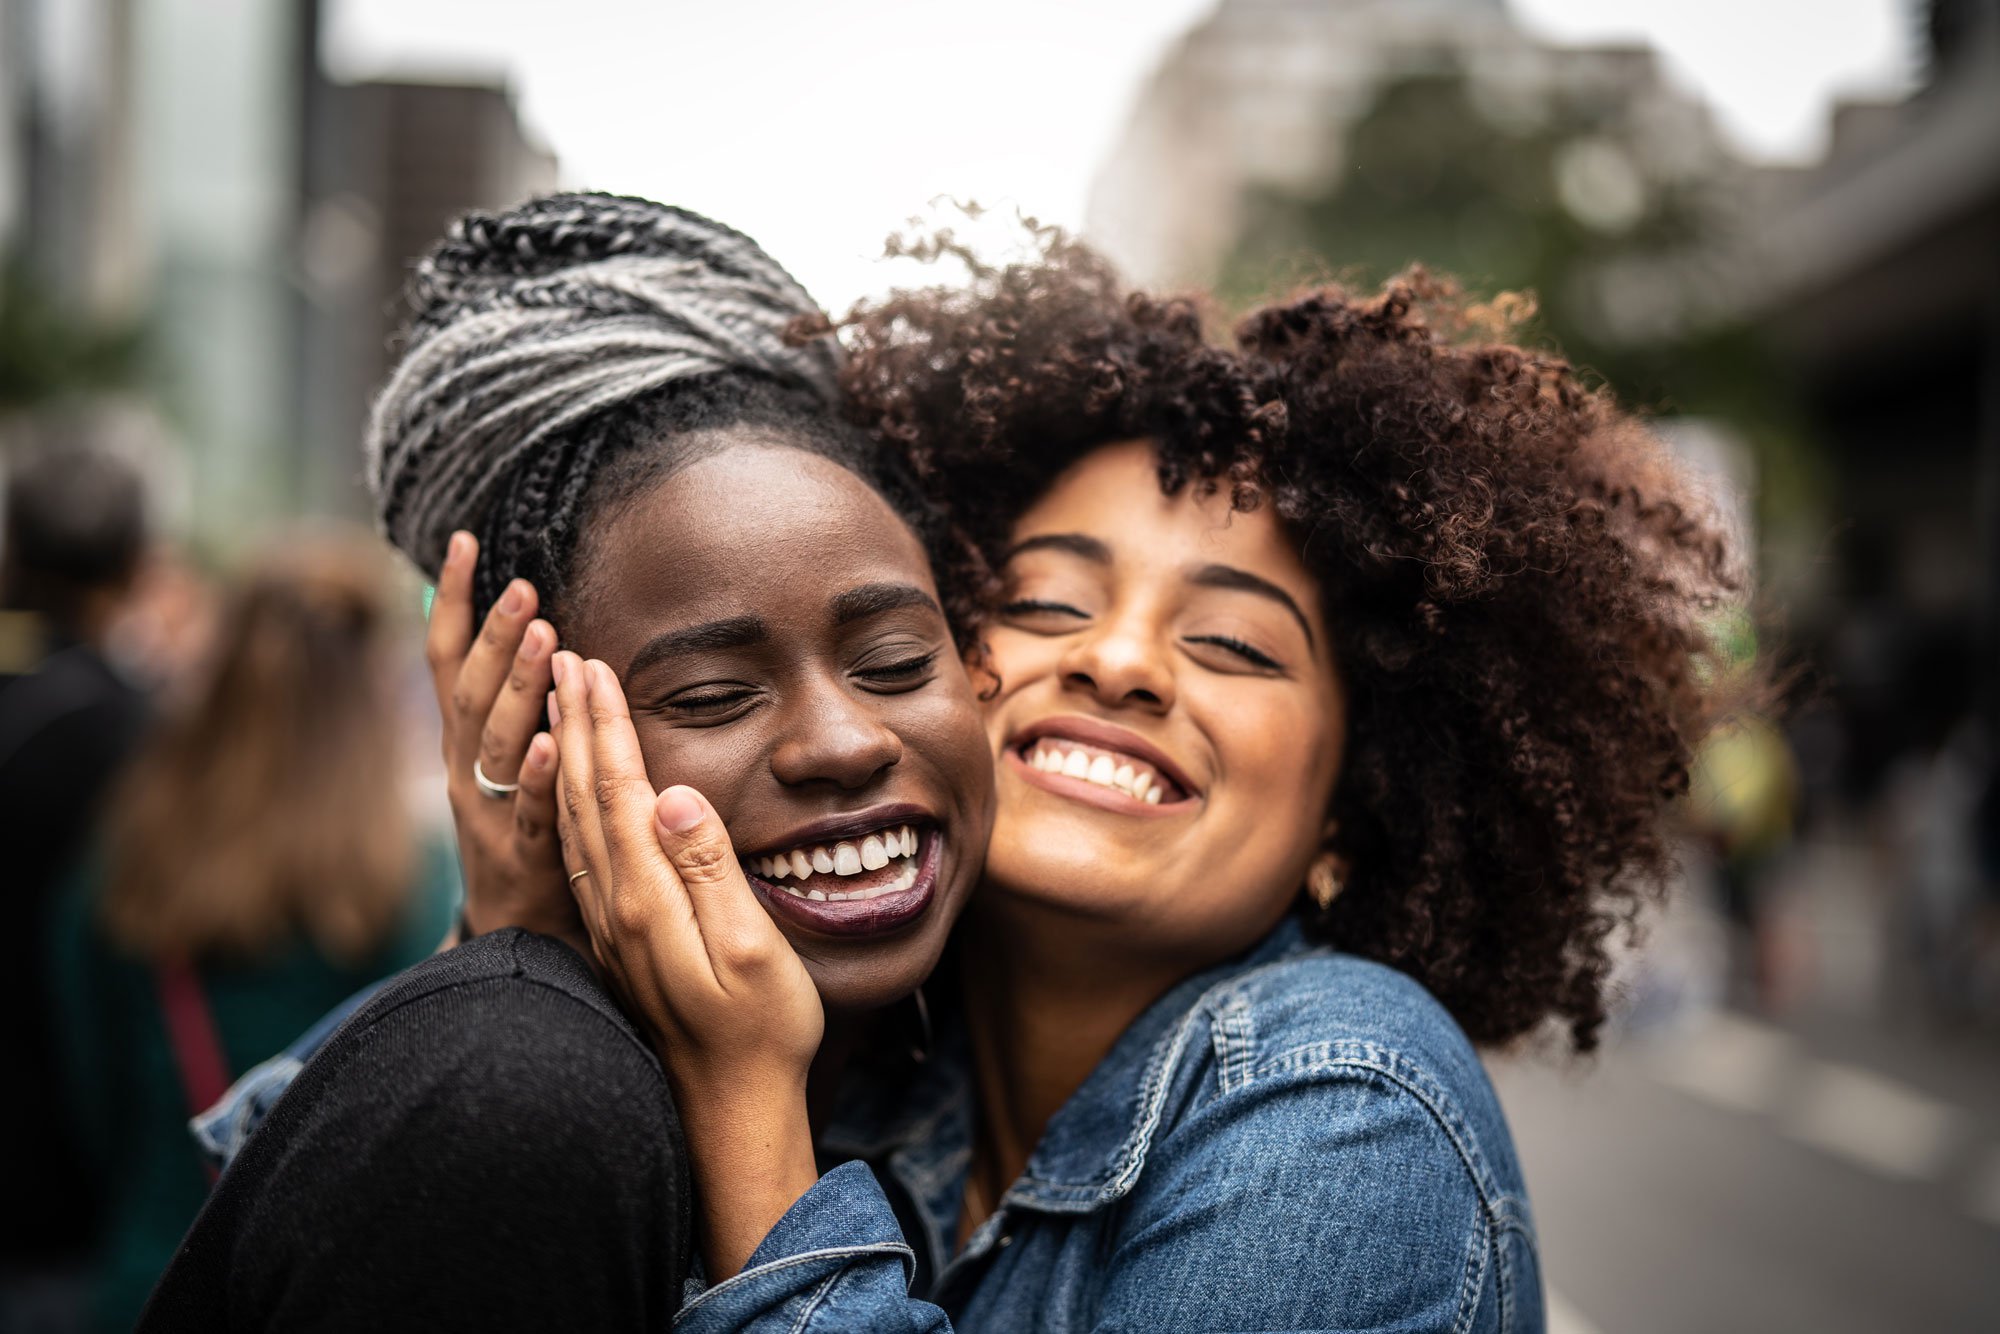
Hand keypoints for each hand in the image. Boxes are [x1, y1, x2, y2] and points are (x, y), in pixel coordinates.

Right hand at [427, 532, 578, 946]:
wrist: (514, 937)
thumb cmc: (519, 833)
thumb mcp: (501, 764)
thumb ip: (504, 703)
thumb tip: (512, 627)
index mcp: (462, 744)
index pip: (447, 661)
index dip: (451, 602)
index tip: (464, 541)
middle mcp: (464, 771)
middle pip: (472, 694)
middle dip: (494, 636)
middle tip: (524, 586)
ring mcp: (488, 814)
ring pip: (499, 743)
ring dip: (519, 687)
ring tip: (543, 636)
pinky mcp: (523, 856)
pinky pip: (531, 810)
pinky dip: (540, 774)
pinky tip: (557, 741)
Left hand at [551, 651, 822, 1276]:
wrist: (729, 1111)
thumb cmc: (760, 1032)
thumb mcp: (752, 949)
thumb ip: (710, 869)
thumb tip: (673, 794)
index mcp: (648, 898)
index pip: (619, 789)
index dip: (606, 724)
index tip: (593, 663)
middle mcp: (615, 907)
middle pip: (585, 796)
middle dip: (575, 721)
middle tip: (563, 656)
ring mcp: (611, 927)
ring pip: (575, 823)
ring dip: (566, 756)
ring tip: (558, 704)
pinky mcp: (618, 942)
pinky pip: (581, 855)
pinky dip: (571, 805)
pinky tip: (573, 791)